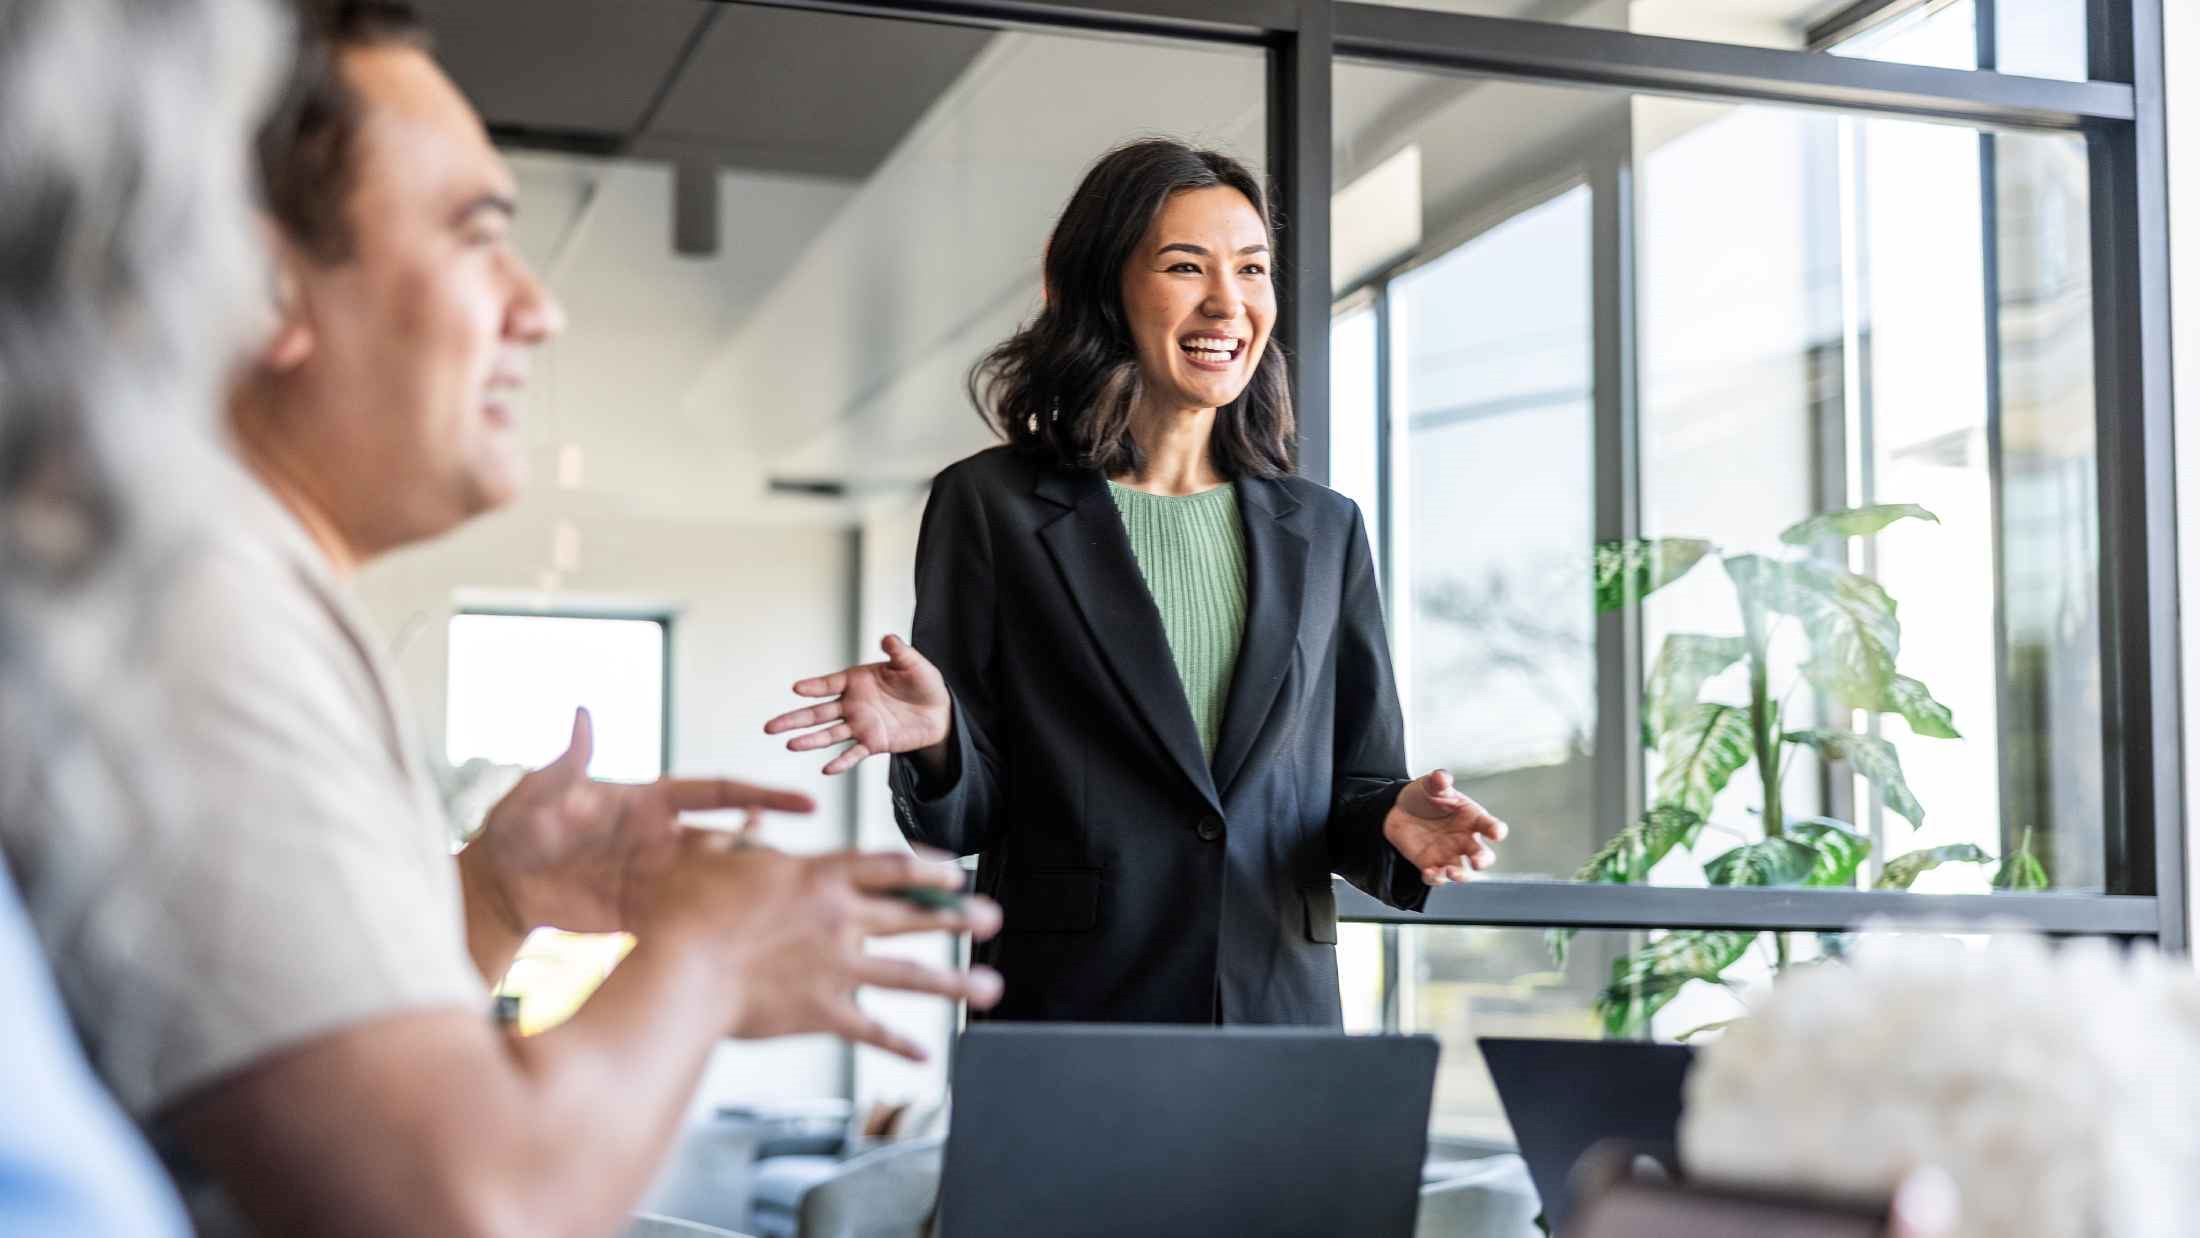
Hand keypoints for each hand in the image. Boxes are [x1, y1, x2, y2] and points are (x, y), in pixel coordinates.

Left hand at [459, 708, 816, 937]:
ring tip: (785, 906)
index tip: (806, 803)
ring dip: (748, 891)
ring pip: (717, 884)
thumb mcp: (537, 795)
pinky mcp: (643, 918)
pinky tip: (741, 941)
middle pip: (731, 841)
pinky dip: (717, 929)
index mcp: (649, 804)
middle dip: (767, 851)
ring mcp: (656, 882)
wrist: (493, 891)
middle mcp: (662, 841)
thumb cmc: (514, 831)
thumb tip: (583, 714)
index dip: (762, 796)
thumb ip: (566, 764)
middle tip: (801, 869)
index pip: (718, 793)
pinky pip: (688, 922)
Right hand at [638, 839, 1004, 1059]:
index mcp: (819, 876)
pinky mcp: (823, 1012)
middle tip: (992, 918)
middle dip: (957, 918)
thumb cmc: (685, 908)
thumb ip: (744, 837)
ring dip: (955, 983)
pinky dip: (900, 1044)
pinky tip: (927, 1054)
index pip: (889, 866)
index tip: (955, 875)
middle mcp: (841, 919)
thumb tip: (753, 817)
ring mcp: (838, 968)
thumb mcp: (713, 856)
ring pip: (911, 975)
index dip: (928, 869)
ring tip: (992, 988)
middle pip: (913, 916)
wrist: (681, 970)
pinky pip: (873, 1031)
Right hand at [764, 634, 951, 775]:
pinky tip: (827, 768)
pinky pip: (853, 754)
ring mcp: (860, 725)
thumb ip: (898, 651)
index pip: (829, 683)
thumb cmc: (922, 682)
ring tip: (791, 744)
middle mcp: (852, 704)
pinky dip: (841, 762)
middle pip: (817, 713)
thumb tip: (888, 638)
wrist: (939, 711)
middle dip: (794, 719)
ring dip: (810, 740)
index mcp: (857, 681)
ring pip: (829, 734)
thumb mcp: (912, 663)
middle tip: (770, 726)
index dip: (813, 686)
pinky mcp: (872, 743)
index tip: (796, 688)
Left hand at [1381, 769, 1507, 885]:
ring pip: (1463, 872)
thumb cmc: (1424, 796)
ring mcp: (1449, 854)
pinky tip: (1429, 871)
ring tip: (1450, 871)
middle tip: (1477, 861)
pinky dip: (1435, 877)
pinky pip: (1437, 877)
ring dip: (1460, 875)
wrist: (1397, 808)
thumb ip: (1438, 781)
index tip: (1497, 833)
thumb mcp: (1430, 785)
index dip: (1496, 830)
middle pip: (1483, 855)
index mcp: (1472, 818)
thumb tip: (1442, 777)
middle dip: (1483, 860)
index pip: (1490, 826)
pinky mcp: (1431, 865)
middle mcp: (1465, 840)